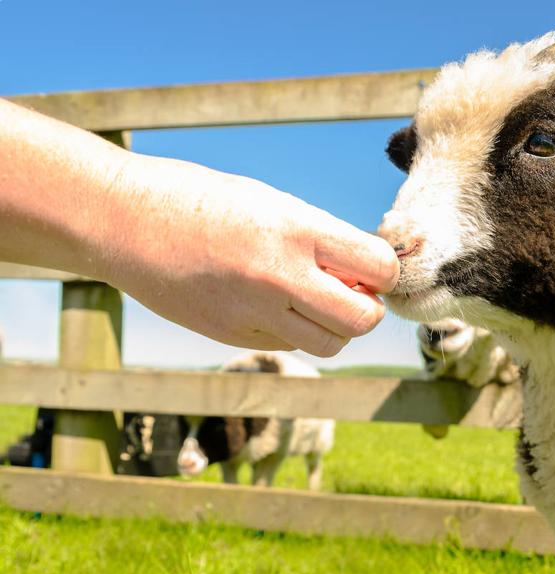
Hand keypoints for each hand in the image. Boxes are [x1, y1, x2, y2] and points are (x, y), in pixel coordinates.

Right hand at [99, 154, 397, 356]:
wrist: (125, 222)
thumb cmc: (204, 201)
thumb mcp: (272, 204)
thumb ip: (322, 238)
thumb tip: (368, 269)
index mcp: (296, 231)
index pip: (379, 266)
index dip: (385, 270)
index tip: (372, 265)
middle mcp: (280, 277)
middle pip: (362, 320)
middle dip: (367, 308)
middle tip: (351, 290)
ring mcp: (254, 313)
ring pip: (330, 345)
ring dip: (335, 327)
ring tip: (315, 300)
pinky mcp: (232, 336)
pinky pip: (289, 346)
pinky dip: (295, 331)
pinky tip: (273, 304)